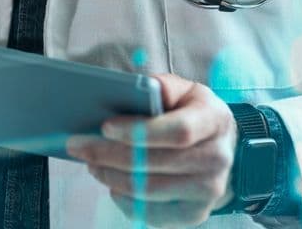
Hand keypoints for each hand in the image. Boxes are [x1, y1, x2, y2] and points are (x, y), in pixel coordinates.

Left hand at [68, 73, 237, 226]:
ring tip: (91, 162)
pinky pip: (147, 212)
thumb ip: (160, 87)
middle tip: (77, 146)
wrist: (224, 152)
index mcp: (215, 121)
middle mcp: (217, 159)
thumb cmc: (194, 115)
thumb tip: (129, 91)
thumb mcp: (185, 92)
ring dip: (109, 176)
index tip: (105, 126)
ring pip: (145, 190)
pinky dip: (122, 197)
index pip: (179, 131)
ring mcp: (208, 191)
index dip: (139, 131)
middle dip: (107, 154)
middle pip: (153, 163)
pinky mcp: (193, 215)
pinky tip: (112, 181)